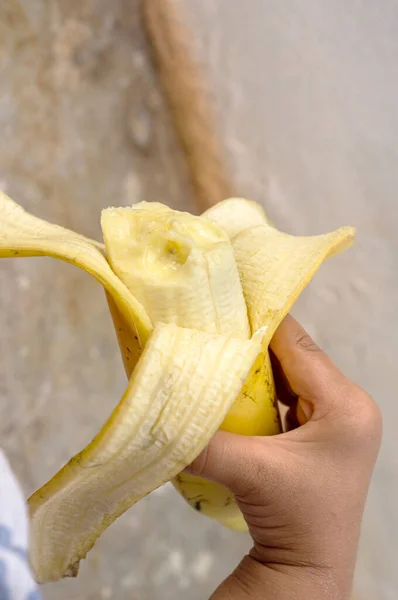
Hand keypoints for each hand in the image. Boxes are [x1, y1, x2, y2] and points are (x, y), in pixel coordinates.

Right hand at [187, 316, 381, 598]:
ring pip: (289, 375)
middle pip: (294, 357)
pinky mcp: (320, 434)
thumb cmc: (297, 521)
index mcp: (346, 406)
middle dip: (253, 345)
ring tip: (218, 353)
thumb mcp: (252, 472)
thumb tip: (159, 415)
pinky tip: (233, 388)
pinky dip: (260, 391)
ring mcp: (335, 420)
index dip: (261, 322)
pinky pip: (287, 396)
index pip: (299, 345)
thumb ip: (205, 442)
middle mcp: (347, 406)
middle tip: (214, 328)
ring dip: (255, 369)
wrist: (309, 570)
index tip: (224, 304)